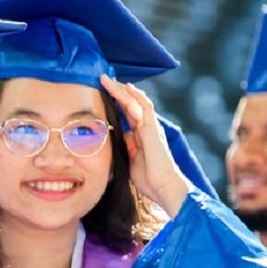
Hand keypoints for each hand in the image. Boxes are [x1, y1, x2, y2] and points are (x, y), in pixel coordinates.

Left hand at [99, 74, 192, 216]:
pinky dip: (135, 96)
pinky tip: (126, 87)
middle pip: (130, 105)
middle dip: (117, 92)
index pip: (127, 114)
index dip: (116, 103)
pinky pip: (144, 107)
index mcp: (141, 136)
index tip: (103, 94)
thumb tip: (121, 137)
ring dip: (122, 90)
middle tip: (103, 80)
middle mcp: (147, 128)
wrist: (163, 187)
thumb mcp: (131, 161)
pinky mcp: (153, 129)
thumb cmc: (149, 179)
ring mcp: (151, 127)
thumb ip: (127, 148)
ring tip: (108, 80)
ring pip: (136, 102)